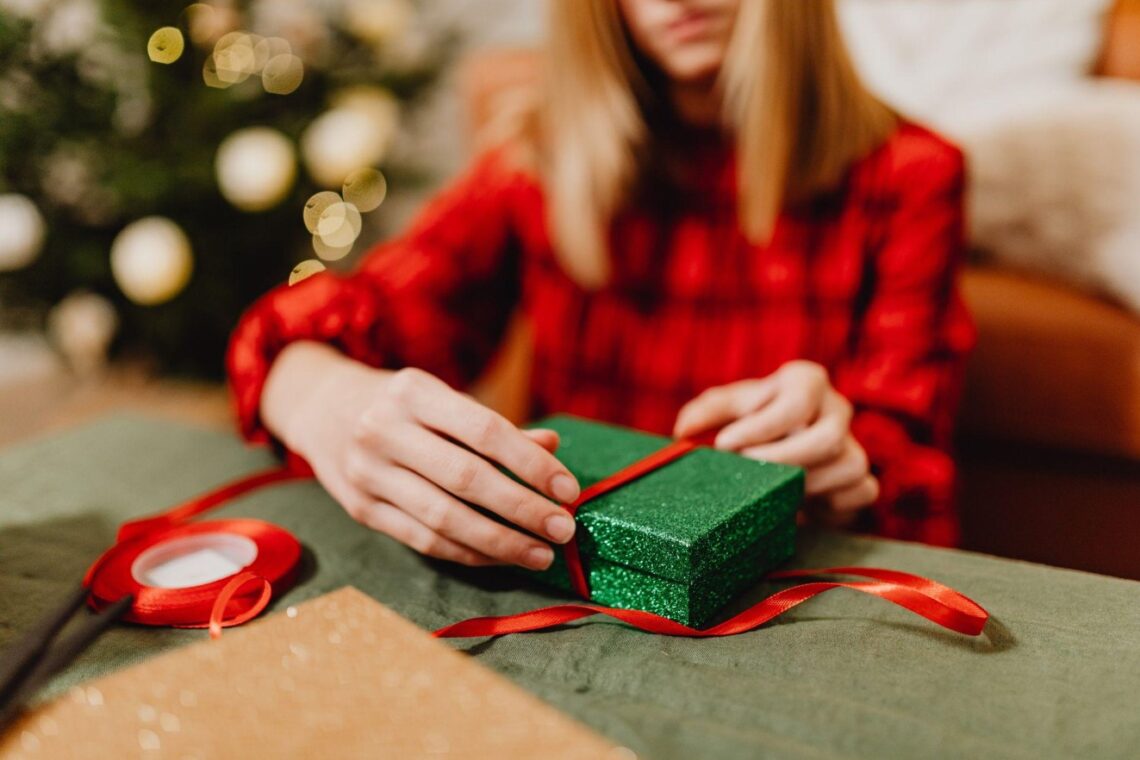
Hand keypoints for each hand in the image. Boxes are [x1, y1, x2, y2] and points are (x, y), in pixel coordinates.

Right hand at [269, 345, 580, 569]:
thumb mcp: (444, 399)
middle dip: (522, 509)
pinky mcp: (361, 509)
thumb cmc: (402, 405)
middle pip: (466, 479)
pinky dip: (468, 553)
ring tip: (541, 553)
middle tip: (564, 528)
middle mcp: (383, 430)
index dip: (531, 464)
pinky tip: (502, 557)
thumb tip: (552, 449)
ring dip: (500, 542)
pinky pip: (424, 540)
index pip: (484, 431)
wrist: (321, 409)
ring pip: (444, 519)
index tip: (568, 490)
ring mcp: (367, 473)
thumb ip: (497, 428)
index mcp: (413, 392)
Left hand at [673, 361, 878, 522]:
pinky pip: (861, 491)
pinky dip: (830, 504)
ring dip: (804, 485)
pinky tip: (800, 504)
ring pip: (848, 466)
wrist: (784, 454)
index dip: (760, 427)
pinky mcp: (863, 480)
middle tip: (746, 469)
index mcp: (807, 381)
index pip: (796, 402)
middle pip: (828, 437)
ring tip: (769, 489)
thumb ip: (707, 411)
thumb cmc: (754, 421)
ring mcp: (855, 443)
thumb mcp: (730, 409)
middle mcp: (837, 409)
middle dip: (783, 459)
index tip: (723, 444)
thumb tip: (683, 431)